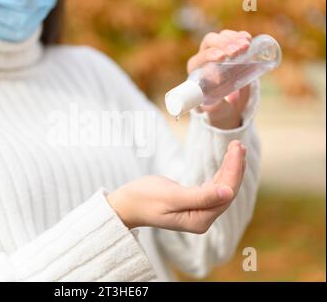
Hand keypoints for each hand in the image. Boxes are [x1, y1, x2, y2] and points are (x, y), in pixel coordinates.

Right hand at [107, 140, 245, 232]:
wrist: (126, 204)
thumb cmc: (144, 199)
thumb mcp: (171, 196)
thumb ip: (200, 196)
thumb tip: (228, 192)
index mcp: (199, 220)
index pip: (225, 194)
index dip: (233, 171)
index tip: (236, 150)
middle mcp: (203, 218)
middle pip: (226, 191)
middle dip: (234, 167)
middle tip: (238, 145)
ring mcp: (199, 212)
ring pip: (222, 188)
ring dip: (229, 168)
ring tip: (236, 148)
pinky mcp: (194, 204)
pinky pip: (213, 188)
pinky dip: (220, 173)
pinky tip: (226, 162)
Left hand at [187, 30, 252, 128]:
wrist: (222, 95)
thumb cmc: (215, 100)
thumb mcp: (215, 103)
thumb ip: (221, 102)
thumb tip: (231, 99)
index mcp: (195, 67)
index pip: (201, 57)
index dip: (210, 55)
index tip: (222, 58)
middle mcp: (203, 54)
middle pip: (209, 41)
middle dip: (223, 44)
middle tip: (236, 51)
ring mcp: (217, 47)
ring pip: (221, 36)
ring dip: (233, 38)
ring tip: (245, 46)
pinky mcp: (229, 45)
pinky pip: (233, 36)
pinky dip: (240, 36)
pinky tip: (247, 39)